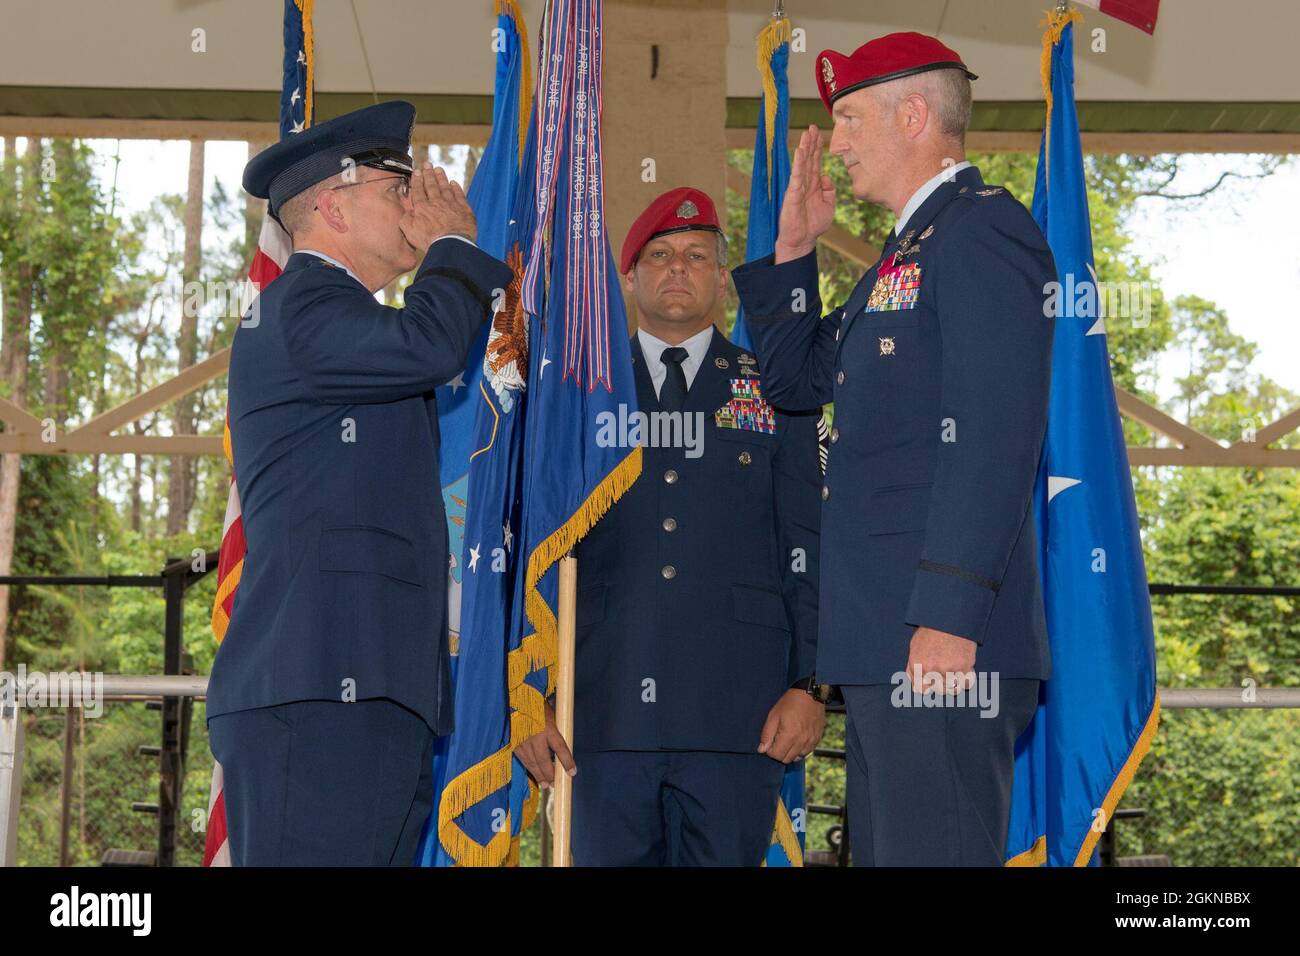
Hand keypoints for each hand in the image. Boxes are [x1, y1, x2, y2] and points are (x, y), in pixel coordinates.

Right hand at [399, 163, 477, 255]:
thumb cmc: (429, 240)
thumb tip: (406, 211)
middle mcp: (436, 202)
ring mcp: (451, 205)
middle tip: (427, 164)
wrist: (451, 245)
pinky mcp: (464, 210)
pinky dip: (456, 188)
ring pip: (445, 188)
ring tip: (439, 169)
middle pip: (431, 186)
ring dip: (442, 178)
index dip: (417, 180)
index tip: (416, 172)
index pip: (419, 191)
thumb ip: (406, 219)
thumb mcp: (409, 231)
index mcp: (422, 208)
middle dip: (429, 174)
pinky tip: (454, 183)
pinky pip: (460, 196)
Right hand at [515, 702, 575, 789]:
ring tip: (546, 785)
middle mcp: (535, 736)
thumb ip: (555, 730)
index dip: (567, 762)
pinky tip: (533, 774)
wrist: (516, 698)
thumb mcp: (551, 715)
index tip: (573, 772)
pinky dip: (529, 767)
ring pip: (532, 762)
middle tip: (556, 783)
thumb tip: (559, 750)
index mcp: (548, 727)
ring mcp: (522, 740)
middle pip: (543, 760)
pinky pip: (522, 759)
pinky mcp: (513, 742)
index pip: (560, 748)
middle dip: (550, 774)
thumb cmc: (537, 705)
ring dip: (539, 775)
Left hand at [757, 689, 825, 762]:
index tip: (770, 741)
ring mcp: (811, 741)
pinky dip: (800, 750)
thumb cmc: (790, 702)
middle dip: (779, 752)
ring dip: (790, 752)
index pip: (776, 755)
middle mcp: (802, 741)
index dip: (770, 751)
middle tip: (778, 740)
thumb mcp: (773, 715)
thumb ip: (767, 734)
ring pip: (797, 758)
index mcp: (790, 735)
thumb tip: (762, 750)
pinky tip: (797, 738)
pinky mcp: (817, 739)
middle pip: (786, 759)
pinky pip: (807, 752)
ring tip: (787, 739)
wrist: (810, 694)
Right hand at [773, 126, 835, 263]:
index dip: (818, 148)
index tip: (819, 133)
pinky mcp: (793, 194)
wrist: (802, 240)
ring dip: (804, 148)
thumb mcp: (829, 206)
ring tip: (806, 134)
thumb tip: (827, 177)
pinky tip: (799, 152)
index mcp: (814, 185)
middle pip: (808, 158)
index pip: (816, 162)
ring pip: (802, 164)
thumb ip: (830, 191)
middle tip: (812, 126)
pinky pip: (796, 176)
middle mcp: (806, 183)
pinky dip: (798, 164)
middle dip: (811, 143)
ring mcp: (798, 187)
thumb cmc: (813, 225)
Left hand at [904, 626, 977, 695]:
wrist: (950, 618)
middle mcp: (932, 670)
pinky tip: (963, 672)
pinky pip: (966, 683)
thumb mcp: (914, 646)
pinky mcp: (965, 666)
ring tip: (954, 674)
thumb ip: (912, 666)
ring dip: (954, 684)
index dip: (926, 686)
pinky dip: (966, 680)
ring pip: (953, 690)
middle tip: (944, 676)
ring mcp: (949, 670)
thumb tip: (913, 682)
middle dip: (941, 685)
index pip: (920, 689)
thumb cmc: (931, 630)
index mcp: (918, 665)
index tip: (931, 683)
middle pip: (938, 691)